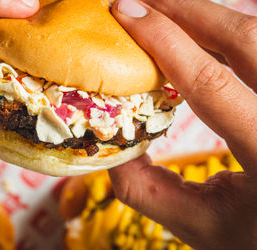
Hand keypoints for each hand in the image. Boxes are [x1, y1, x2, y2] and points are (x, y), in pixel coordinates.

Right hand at [109, 0, 256, 248]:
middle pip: (246, 38)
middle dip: (187, 9)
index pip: (210, 81)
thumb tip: (106, 145)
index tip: (124, 11)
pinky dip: (228, 33)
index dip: (163, 40)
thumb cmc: (254, 240)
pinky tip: (202, 34)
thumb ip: (144, 188)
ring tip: (164, 10)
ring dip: (208, 15)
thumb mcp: (197, 225)